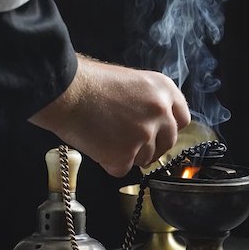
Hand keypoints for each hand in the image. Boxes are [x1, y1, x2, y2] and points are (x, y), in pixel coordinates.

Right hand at [29, 54, 190, 176]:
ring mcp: (144, 135)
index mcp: (163, 89)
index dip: (166, 127)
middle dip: (150, 146)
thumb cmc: (89, 82)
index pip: (182, 119)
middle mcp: (160, 112)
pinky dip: (109, 162)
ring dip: (128, 154)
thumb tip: (151, 121)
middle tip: (126, 140)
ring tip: (105, 136)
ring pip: (145, 159)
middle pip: (167, 143)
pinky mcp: (125, 155)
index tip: (155, 131)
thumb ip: (147, 100)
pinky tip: (96, 144)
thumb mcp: (130, 80)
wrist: (66, 92)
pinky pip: (122, 169)